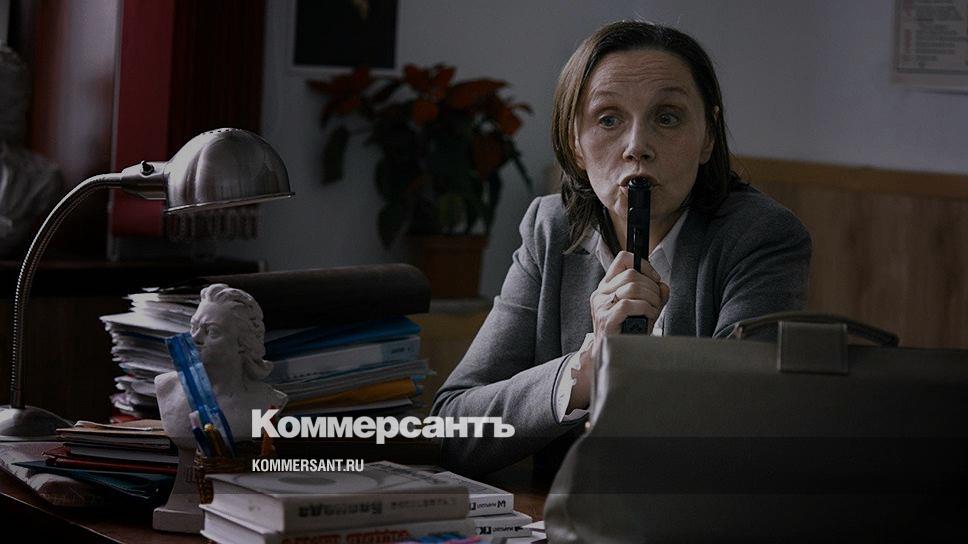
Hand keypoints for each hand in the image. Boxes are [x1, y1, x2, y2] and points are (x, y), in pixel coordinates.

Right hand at [567, 251, 669, 412]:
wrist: (612, 356)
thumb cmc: (627, 332)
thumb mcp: (642, 308)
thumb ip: (654, 294)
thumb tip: (663, 285)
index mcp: (607, 286)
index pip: (623, 259)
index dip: (643, 264)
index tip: (654, 278)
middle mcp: (601, 293)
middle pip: (632, 274)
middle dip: (652, 287)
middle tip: (657, 302)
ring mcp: (601, 305)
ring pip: (633, 288)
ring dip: (651, 299)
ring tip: (653, 311)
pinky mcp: (606, 318)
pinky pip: (630, 304)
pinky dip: (646, 309)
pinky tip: (648, 317)